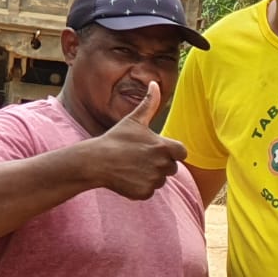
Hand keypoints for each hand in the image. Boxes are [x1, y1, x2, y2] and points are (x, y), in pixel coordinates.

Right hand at [94, 81, 185, 199]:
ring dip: (150, 175)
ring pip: (161, 180)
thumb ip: (150, 104)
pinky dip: (141, 186)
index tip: (155, 148)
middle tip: (138, 157)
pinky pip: (150, 190)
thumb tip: (155, 83)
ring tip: (132, 166)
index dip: (171, 151)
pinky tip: (128, 177)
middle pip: (171, 167)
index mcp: (164, 147)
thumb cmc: (116, 139)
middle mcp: (163, 165)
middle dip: (159, 163)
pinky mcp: (145, 193)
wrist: (95, 161)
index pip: (182, 152)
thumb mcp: (134, 120)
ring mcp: (154, 180)